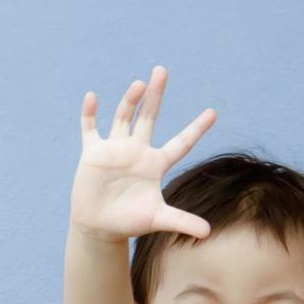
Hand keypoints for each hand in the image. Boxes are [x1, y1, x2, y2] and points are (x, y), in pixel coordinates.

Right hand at [70, 66, 216, 241]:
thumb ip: (182, 222)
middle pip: (149, 117)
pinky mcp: (94, 154)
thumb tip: (208, 233)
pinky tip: (92, 97)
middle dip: (155, 95)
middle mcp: (137, 151)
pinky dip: (89, 114)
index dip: (196, 128)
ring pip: (123, 118)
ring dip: (129, 101)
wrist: (99, 226)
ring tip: (139, 84)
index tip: (214, 112)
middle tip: (161, 71)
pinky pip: (90, 129)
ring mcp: (115, 149)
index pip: (181, 143)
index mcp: (156, 164)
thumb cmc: (129, 222)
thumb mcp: (158, 220)